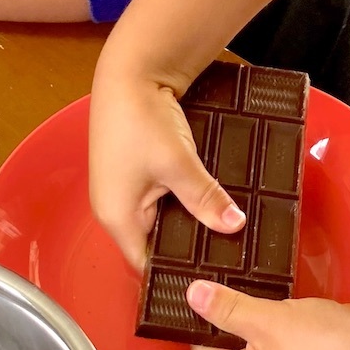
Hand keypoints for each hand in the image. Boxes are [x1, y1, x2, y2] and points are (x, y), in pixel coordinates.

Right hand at [88, 66, 244, 268]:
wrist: (130, 72)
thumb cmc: (141, 119)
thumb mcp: (178, 163)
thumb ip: (205, 199)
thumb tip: (234, 226)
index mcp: (117, 217)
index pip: (146, 265)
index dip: (176, 273)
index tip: (212, 277)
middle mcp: (115, 210)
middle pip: (153, 245)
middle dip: (187, 250)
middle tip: (226, 258)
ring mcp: (123, 192)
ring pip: (160, 222)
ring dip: (187, 224)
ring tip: (223, 236)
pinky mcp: (135, 175)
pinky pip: (160, 202)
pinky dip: (181, 205)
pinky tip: (208, 206)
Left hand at [187, 281, 349, 349]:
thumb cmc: (326, 343)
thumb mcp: (269, 319)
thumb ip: (227, 308)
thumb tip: (191, 296)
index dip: (200, 320)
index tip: (198, 286)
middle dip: (229, 317)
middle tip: (221, 279)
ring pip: (256, 345)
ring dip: (254, 318)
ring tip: (247, 285)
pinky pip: (278, 346)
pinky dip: (276, 325)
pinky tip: (277, 301)